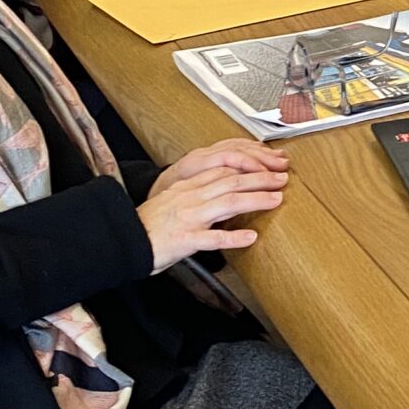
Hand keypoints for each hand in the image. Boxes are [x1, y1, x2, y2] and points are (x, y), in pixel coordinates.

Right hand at [137, 138, 288, 270]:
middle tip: (283, 178)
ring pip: (227, 203)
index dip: (249, 167)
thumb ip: (196, 192)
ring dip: (254, 200)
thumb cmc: (150, 225)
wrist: (125, 241)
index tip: (269, 166)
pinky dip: (233, 238)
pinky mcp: (185, 240)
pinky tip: (250, 238)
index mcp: (188, 187)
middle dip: (261, 178)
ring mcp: (189, 218)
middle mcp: (191, 198)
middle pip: (232, 182)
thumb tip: (221, 186)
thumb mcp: (174, 200)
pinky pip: (212, 239)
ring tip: (276, 200)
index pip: (224, 170)